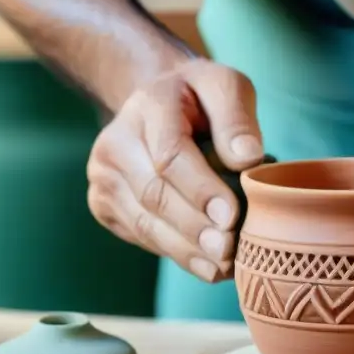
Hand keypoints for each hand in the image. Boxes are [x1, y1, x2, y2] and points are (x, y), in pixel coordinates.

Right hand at [86, 58, 263, 282]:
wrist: (156, 103)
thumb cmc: (201, 99)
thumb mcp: (226, 87)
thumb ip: (237, 118)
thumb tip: (249, 158)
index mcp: (148, 106)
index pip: (170, 155)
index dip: (200, 190)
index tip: (231, 216)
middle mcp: (115, 142)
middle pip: (155, 195)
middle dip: (196, 228)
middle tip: (230, 251)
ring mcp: (104, 177)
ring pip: (146, 223)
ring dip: (187, 250)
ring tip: (223, 266)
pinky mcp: (104, 205)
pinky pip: (141, 236)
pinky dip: (176, 254)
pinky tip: (207, 266)